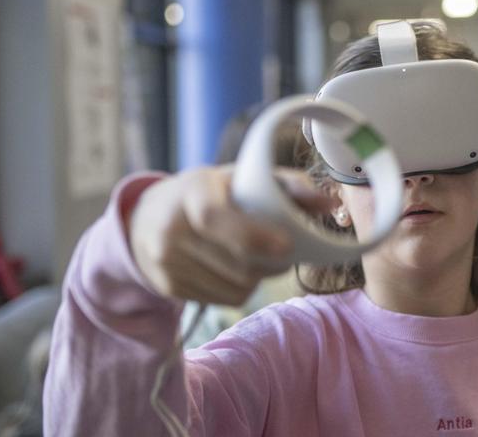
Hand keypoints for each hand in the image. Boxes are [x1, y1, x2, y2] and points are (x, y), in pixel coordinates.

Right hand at [128, 166, 336, 305]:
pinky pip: (222, 299)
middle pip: (235, 262)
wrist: (146, 219)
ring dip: (258, 278)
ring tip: (259, 258)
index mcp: (191, 193)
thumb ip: (288, 185)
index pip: (215, 219)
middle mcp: (171, 228)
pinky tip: (237, 269)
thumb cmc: (210, 194)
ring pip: (233, 286)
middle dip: (269, 262)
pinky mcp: (168, 286)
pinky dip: (240, 288)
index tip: (287, 246)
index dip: (254, 236)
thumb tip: (330, 203)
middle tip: (283, 249)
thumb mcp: (241, 178)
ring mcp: (166, 261)